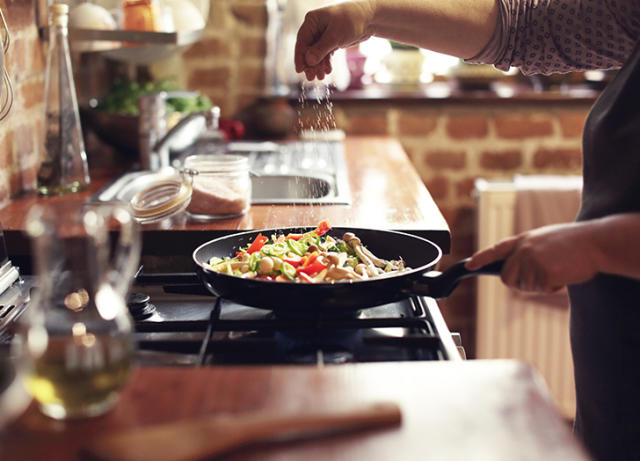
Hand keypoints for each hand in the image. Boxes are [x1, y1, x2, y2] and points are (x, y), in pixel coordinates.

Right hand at [295, 1, 374, 80]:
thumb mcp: (335, 35)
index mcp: (312, 21)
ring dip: (318, 66)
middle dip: (310, 64)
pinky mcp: (331, 41)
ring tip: (321, 77)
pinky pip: (325, 54)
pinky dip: (326, 62)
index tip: (299, 70)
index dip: (300, 57)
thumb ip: (321, 49)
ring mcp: (323, 35)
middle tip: (311, 78)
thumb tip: (308, 61)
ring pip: (316, 53)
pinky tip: (328, 71)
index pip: (302, 41)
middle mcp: (316, 27)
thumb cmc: (352, 20)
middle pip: (308, 49)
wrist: (370, 18)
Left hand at [465, 222, 601, 292]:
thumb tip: (513, 270)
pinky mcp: (544, 272)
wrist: (595, 242)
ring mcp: (533, 261)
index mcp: (523, 240)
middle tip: (541, 276)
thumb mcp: (544, 240)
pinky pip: (542, 289)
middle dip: (520, 283)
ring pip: (526, 287)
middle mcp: (524, 250)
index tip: (468, 266)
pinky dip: (554, 287)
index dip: (480, 259)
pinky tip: (564, 274)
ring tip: (558, 268)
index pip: (496, 250)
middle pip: (507, 278)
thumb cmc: (573, 242)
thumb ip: (527, 251)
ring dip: (541, 284)